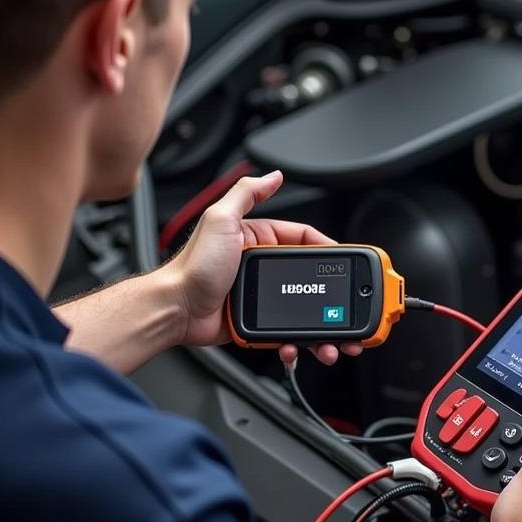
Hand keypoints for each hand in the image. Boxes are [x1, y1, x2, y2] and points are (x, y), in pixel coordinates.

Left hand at [164, 170, 362, 365]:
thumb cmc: (192, 266)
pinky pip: (284, 332)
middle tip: (347, 309)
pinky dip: (297, 341)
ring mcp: (259, 296)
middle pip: (307, 279)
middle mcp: (260, 266)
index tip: (344, 262)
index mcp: (257, 239)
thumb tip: (274, 175)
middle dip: (330, 296)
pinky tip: (300, 346)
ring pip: (301, 310)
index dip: (326, 250)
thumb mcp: (220, 220)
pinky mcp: (255, 321)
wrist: (174, 309)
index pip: (302, 240)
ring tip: (332, 340)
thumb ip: (247, 194)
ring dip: (321, 327)